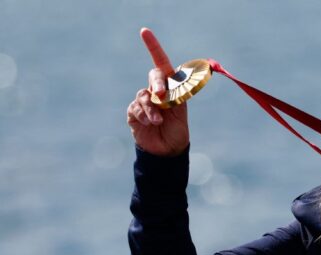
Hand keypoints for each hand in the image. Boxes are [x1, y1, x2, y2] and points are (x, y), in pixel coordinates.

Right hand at [126, 27, 189, 155]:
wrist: (168, 150)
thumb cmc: (178, 129)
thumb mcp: (180, 110)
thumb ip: (174, 96)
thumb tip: (162, 90)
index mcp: (170, 86)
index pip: (161, 63)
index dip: (153, 46)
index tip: (144, 32)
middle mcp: (156, 90)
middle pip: (154, 76)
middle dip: (158, 84)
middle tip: (161, 97)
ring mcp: (144, 101)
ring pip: (144, 95)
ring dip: (152, 108)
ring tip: (158, 121)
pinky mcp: (134, 112)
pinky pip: (136, 108)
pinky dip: (144, 115)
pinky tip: (150, 123)